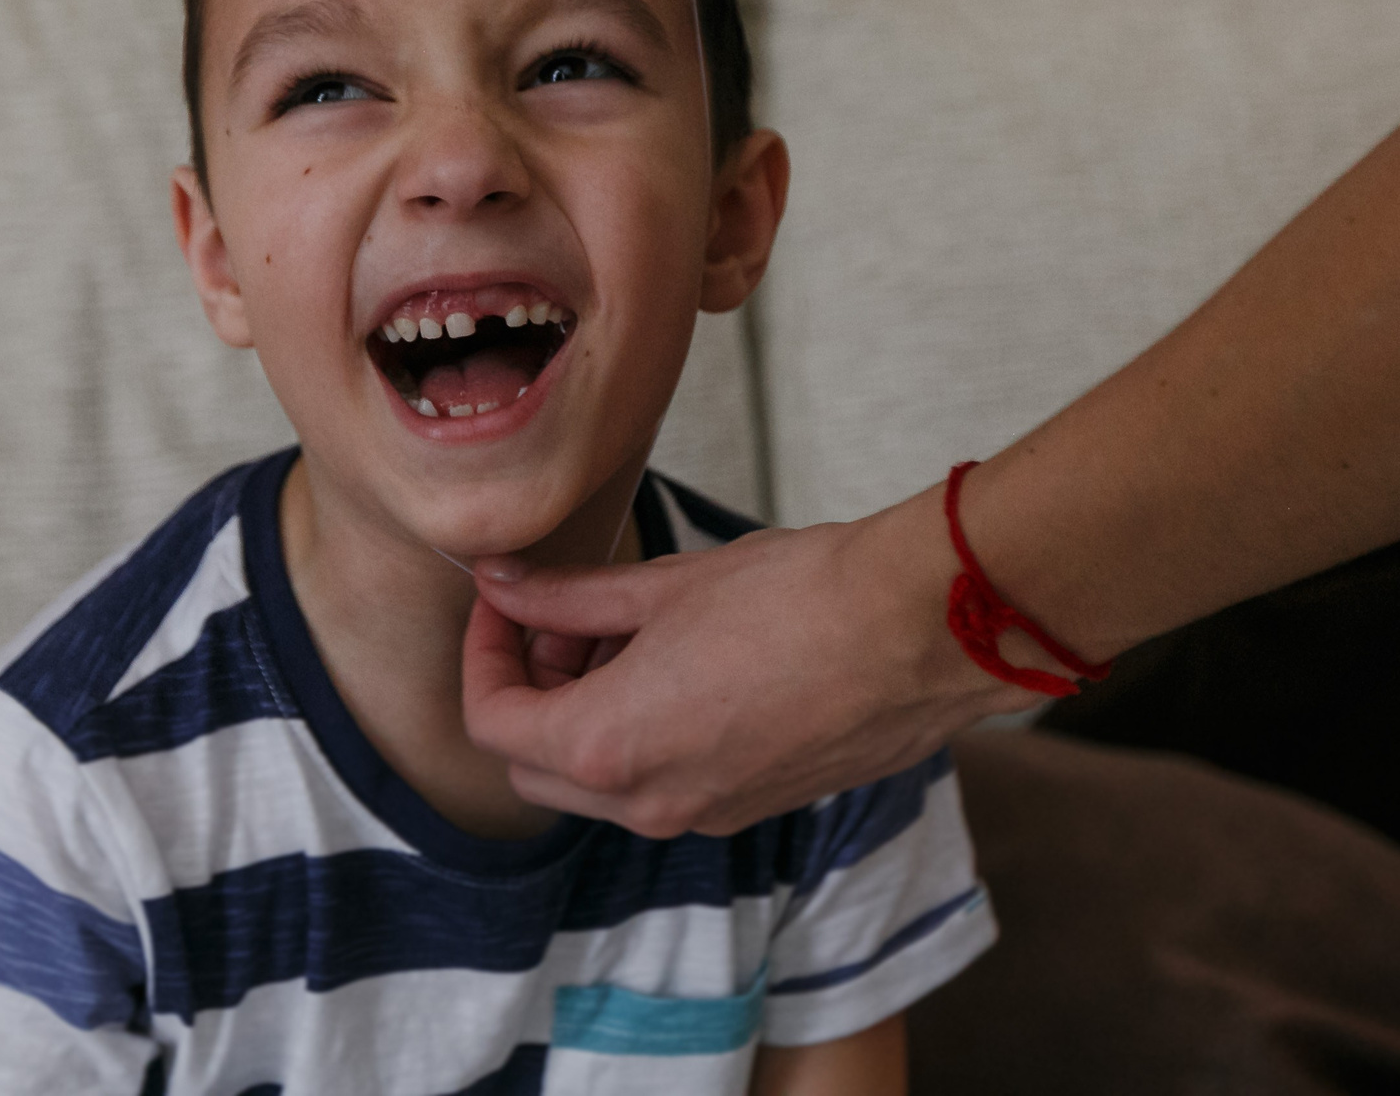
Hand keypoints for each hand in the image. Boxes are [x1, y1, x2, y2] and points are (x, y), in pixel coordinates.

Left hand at [462, 480, 1043, 836]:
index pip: (493, 723)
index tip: (504, 605)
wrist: (917, 633)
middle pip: (533, 768)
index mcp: (608, 747)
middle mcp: (647, 803)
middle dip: (530, 693)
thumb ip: (566, 596)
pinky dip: (641, 737)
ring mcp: (701, 816)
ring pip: (597, 785)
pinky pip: (660, 787)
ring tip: (625, 634)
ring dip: (586, 717)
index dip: (482, 656)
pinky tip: (678, 668)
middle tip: (559, 621)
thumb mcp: (662, 585)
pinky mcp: (748, 809)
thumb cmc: (796, 598)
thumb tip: (499, 582)